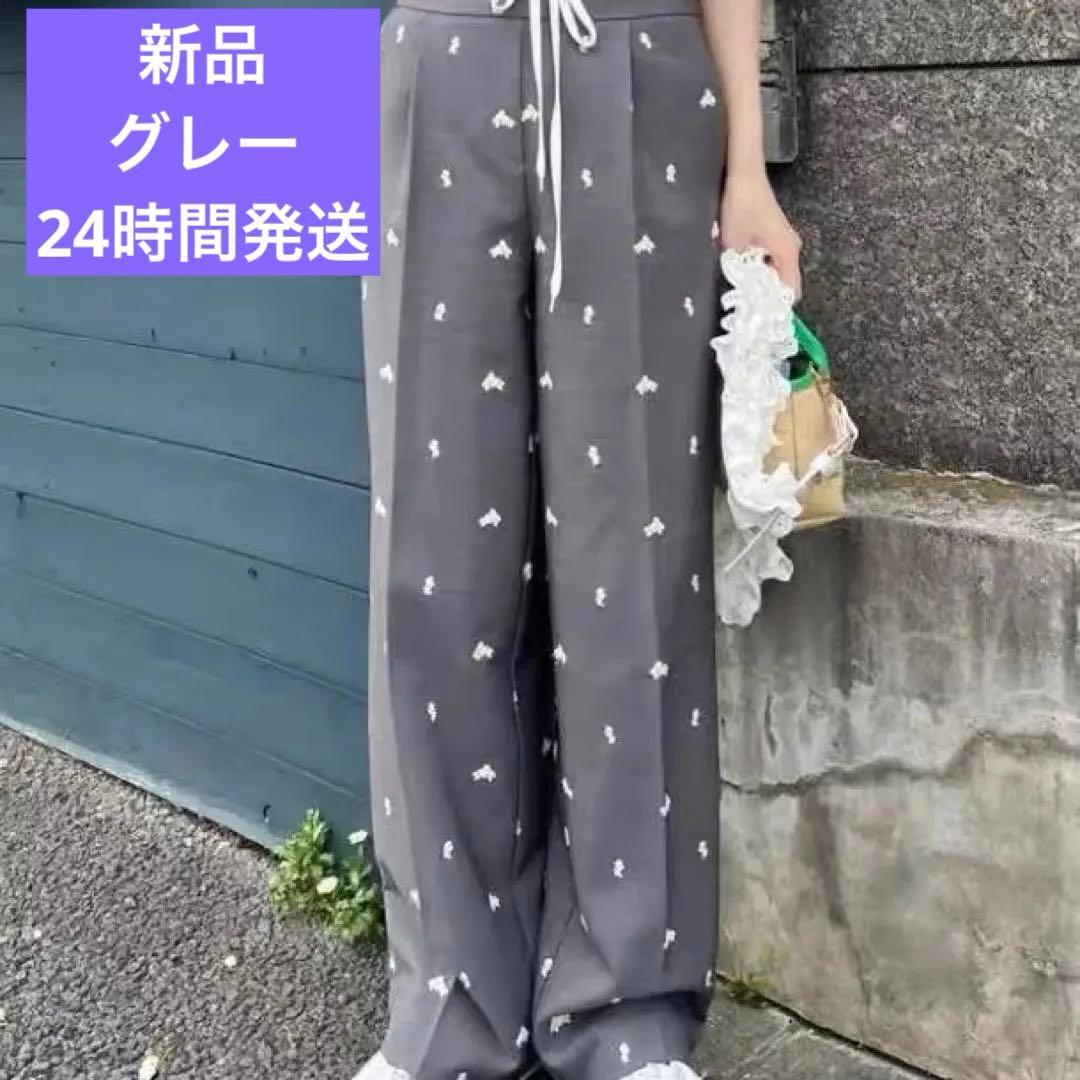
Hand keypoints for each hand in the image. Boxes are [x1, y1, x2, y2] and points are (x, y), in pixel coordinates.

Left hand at [719, 168, 802, 298]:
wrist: (744, 174)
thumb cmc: (741, 207)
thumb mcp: (735, 246)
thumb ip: (741, 273)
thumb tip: (742, 295)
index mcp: (787, 254)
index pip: (791, 292)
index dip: (776, 308)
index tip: (759, 319)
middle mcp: (792, 249)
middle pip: (785, 284)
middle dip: (768, 298)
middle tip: (747, 310)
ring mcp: (785, 241)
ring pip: (778, 273)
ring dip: (763, 284)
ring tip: (743, 294)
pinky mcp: (776, 235)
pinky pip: (772, 261)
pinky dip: (761, 270)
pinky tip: (744, 273)